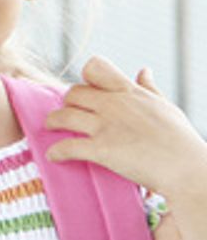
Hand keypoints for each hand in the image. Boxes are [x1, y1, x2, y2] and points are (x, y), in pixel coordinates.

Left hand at [46, 57, 206, 203]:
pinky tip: (54, 156)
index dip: (86, 78)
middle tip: (68, 114)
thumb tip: (143, 70)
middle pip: (73, 93)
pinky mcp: (101, 149)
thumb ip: (150, 89)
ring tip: (52, 128)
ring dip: (53, 122)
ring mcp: (105, 126)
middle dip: (68, 103)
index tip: (88, 91)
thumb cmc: (181, 141)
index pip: (95, 68)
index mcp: (130, 92)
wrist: (188, 171)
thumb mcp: (166, 108)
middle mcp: (114, 104)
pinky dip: (56, 152)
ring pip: (62, 116)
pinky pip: (66, 146)